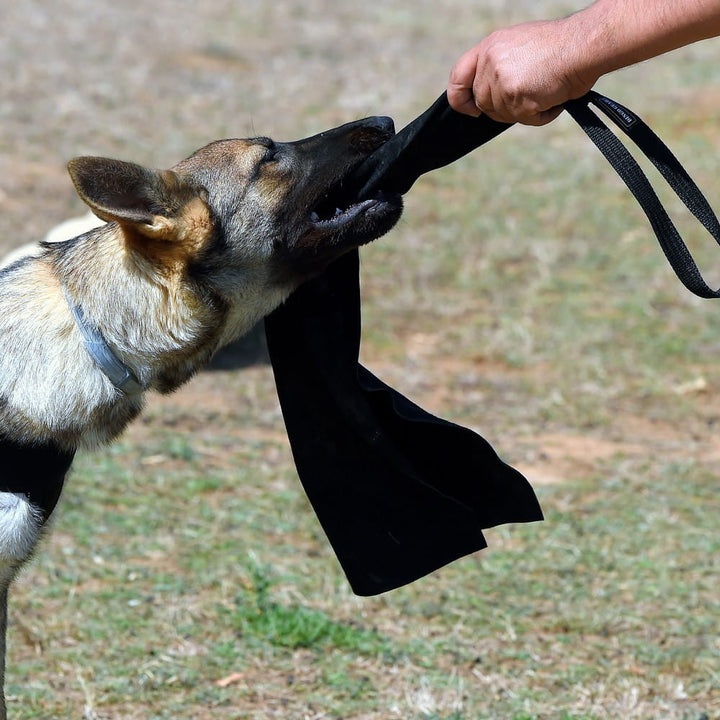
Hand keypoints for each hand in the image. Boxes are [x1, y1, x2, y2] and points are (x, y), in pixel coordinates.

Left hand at [447, 20, 597, 124]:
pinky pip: (525, 120)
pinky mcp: (516, 97)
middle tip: (531, 95)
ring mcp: (502, 80)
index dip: (460, 100)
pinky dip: (542, 116)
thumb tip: (488, 95)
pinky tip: (554, 99)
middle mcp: (491, 62)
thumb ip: (497, 66)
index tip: (471, 111)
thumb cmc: (559, 47)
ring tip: (547, 91)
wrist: (583, 45)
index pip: (457, 78)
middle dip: (504, 108)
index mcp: (489, 47)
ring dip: (526, 111)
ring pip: (504, 115)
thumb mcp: (518, 46)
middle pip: (484, 103)